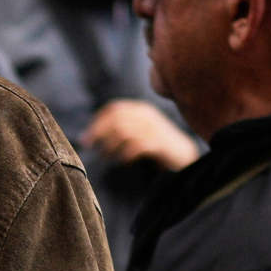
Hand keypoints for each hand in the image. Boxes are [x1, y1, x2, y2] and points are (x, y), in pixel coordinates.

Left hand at [85, 97, 199, 169]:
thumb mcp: (140, 132)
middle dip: (98, 132)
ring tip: (105, 157)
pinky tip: (123, 161)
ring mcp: (154, 128)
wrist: (184, 156)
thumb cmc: (157, 147)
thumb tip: (92, 136)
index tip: (86, 137)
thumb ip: (122, 130)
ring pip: (124, 131)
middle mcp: (147, 116)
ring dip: (110, 146)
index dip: (97, 121)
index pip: (114, 109)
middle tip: (88, 147)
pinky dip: (125, 154)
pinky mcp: (160, 143)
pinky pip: (136, 146)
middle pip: (116, 119)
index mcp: (141, 110)